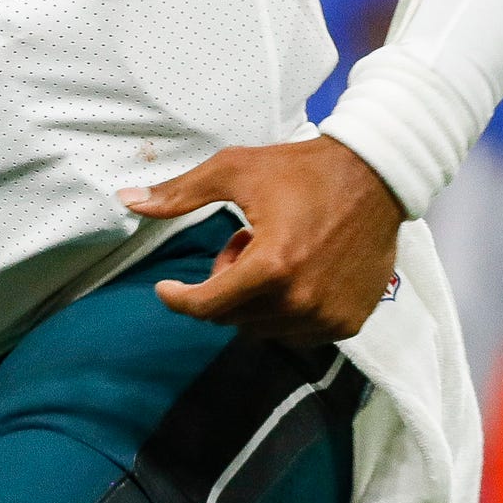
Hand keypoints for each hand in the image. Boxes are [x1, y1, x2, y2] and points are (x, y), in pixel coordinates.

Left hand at [119, 138, 403, 343]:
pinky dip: (285, 309)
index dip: (179, 298)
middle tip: (240, 242)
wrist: (374, 177)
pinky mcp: (349, 323)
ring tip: (272, 254)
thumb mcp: (234, 171)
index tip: (166, 288)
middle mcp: (301, 301)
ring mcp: (328, 317)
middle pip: (233, 316)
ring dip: (255, 298)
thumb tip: (127, 200)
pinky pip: (298, 333)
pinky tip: (297, 271)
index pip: (207, 306)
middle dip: (224, 284)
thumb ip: (180, 193)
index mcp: (271, 267)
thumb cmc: (300, 169)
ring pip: (263, 328)